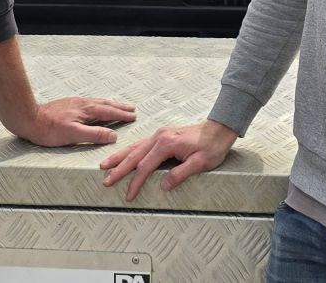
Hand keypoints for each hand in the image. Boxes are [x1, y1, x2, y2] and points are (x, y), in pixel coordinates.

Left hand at [8, 95, 136, 146]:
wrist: (28, 118)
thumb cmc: (49, 130)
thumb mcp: (73, 135)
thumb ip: (94, 135)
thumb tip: (113, 136)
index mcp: (86, 111)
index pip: (109, 112)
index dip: (122, 115)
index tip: (134, 116)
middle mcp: (82, 104)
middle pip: (105, 104)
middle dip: (119, 107)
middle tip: (132, 108)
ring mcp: (74, 103)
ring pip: (97, 102)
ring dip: (109, 104)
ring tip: (117, 106)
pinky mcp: (67, 104)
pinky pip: (88, 102)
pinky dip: (98, 104)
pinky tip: (94, 107)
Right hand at [97, 120, 237, 200]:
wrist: (219, 129)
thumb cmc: (212, 147)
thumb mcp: (200, 163)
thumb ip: (180, 174)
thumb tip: (163, 186)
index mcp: (167, 144)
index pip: (145, 166)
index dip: (135, 182)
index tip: (129, 195)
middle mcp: (159, 137)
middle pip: (134, 155)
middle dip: (119, 169)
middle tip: (106, 180)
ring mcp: (159, 135)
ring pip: (134, 147)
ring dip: (119, 157)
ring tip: (105, 165)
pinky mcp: (162, 135)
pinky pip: (140, 144)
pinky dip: (129, 151)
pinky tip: (123, 155)